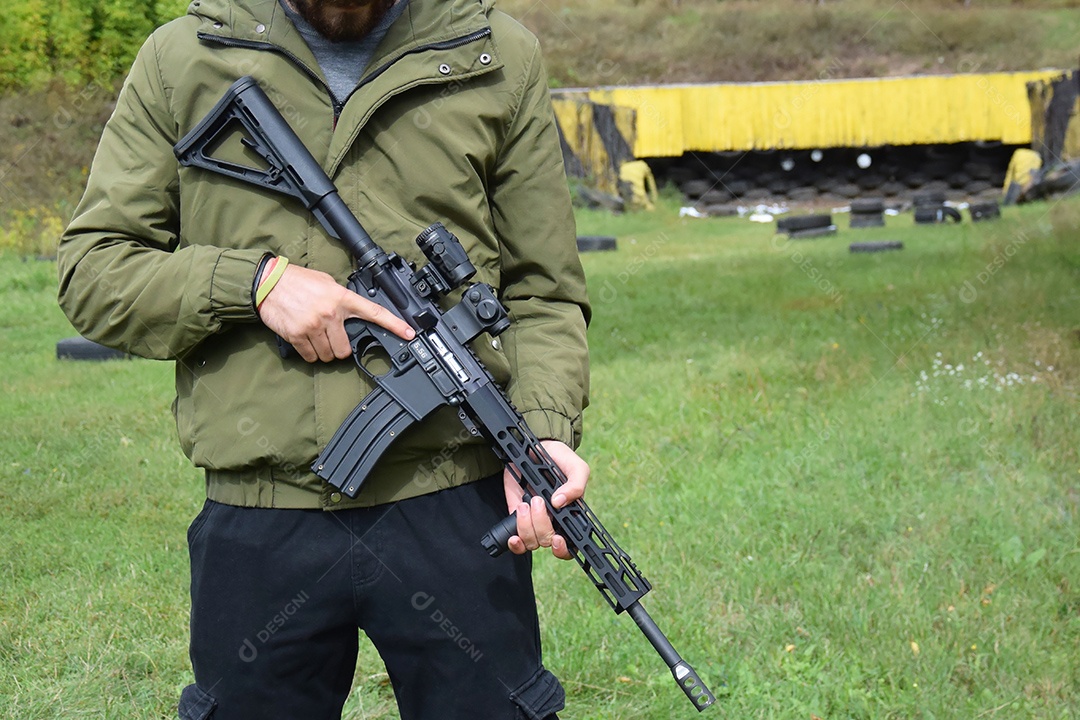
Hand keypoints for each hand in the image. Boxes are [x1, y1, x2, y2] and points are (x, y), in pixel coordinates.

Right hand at [257, 263, 413, 361]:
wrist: (267, 282)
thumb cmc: (297, 281)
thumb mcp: (326, 283)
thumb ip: (342, 298)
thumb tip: (351, 313)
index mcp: (342, 298)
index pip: (374, 312)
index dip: (394, 324)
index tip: (409, 333)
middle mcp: (330, 313)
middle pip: (345, 350)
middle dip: (339, 348)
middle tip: (330, 337)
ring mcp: (313, 326)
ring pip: (328, 356)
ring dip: (323, 352)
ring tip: (315, 336)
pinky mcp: (297, 335)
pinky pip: (310, 357)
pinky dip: (309, 353)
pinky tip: (304, 339)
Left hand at [502, 440, 588, 559]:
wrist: (534, 447)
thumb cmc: (559, 458)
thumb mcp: (575, 466)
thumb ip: (576, 484)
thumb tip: (560, 502)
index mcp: (571, 514)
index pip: (572, 544)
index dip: (564, 549)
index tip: (557, 538)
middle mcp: (553, 522)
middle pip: (547, 541)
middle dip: (541, 525)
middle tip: (538, 500)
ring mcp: (534, 521)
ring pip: (531, 542)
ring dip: (526, 526)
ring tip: (525, 502)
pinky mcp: (517, 517)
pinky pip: (516, 541)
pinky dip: (514, 542)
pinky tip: (512, 535)